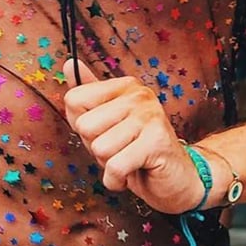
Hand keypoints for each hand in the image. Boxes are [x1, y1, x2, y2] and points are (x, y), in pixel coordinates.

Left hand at [63, 59, 204, 214]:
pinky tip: (132, 174)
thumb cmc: (136, 149)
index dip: (82, 126)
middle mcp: (139, 95)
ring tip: (128, 160)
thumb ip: (87, 95)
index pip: (74, 100)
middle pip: (84, 126)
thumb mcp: (106, 122)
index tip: (105, 132)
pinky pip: (115, 167)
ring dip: (108, 165)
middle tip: (120, 150)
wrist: (176, 179)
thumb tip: (68, 64)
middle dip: (95, 148)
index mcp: (125, 86)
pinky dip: (116, 180)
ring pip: (99, 148)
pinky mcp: (156, 142)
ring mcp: (149, 116)